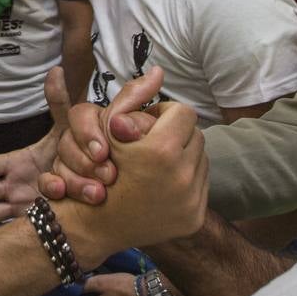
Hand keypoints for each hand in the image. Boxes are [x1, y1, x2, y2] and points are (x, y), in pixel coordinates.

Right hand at [39, 68, 166, 204]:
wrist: (94, 208)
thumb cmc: (126, 165)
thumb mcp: (127, 132)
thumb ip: (135, 101)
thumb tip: (158, 72)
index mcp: (90, 127)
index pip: (80, 114)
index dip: (89, 131)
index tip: (105, 150)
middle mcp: (73, 143)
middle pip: (67, 140)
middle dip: (86, 159)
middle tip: (108, 175)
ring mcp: (60, 165)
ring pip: (58, 162)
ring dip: (76, 178)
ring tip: (98, 194)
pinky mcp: (52, 188)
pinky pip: (45, 182)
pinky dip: (52, 185)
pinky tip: (62, 192)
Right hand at [62, 90, 207, 259]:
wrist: (95, 224)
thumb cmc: (97, 169)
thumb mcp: (107, 127)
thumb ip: (131, 96)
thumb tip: (159, 71)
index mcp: (163, 150)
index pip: (183, 112)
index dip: (164, 114)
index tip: (149, 124)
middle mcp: (183, 175)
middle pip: (196, 135)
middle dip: (176, 136)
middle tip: (154, 143)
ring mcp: (191, 199)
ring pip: (201, 159)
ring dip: (183, 157)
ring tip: (158, 164)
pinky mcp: (195, 217)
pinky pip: (201, 185)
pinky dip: (186, 181)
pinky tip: (163, 184)